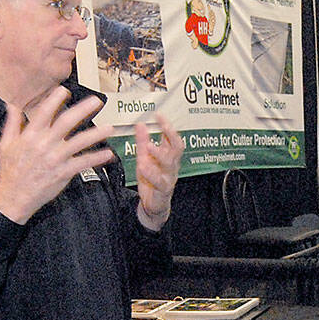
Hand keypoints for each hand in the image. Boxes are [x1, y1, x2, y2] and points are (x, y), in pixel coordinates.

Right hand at [0, 86, 116, 224]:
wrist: (14, 196)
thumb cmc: (10, 170)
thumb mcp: (6, 144)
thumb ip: (12, 123)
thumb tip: (12, 105)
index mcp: (30, 135)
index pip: (44, 112)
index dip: (55, 99)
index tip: (65, 91)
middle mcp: (44, 144)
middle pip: (66, 122)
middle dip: (83, 110)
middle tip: (97, 101)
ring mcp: (55, 158)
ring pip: (79, 142)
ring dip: (96, 134)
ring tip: (109, 128)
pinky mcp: (63, 172)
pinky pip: (83, 163)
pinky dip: (96, 158)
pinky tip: (108, 154)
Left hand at [134, 112, 182, 230]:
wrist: (153, 205)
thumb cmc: (151, 179)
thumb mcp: (144, 158)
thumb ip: (143, 142)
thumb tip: (141, 124)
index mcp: (168, 155)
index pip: (171, 137)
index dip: (167, 125)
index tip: (159, 115)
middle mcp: (172, 165)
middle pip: (177, 147)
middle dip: (171, 135)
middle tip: (163, 125)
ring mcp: (169, 177)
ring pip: (170, 163)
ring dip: (159, 153)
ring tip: (149, 146)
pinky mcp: (163, 190)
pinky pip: (160, 181)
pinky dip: (151, 173)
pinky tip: (143, 167)